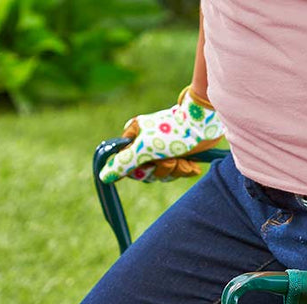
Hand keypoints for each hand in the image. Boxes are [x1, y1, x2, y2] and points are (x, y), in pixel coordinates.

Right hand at [99, 86, 224, 183]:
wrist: (203, 124)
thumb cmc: (171, 132)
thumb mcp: (144, 149)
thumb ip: (123, 164)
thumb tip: (103, 176)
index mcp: (134, 137)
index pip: (128, 166)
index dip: (139, 170)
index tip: (148, 164)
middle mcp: (147, 144)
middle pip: (148, 173)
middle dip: (161, 169)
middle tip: (169, 158)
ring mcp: (165, 149)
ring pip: (165, 175)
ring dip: (175, 169)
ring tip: (181, 156)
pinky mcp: (181, 155)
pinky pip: (179, 173)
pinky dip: (186, 169)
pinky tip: (191, 160)